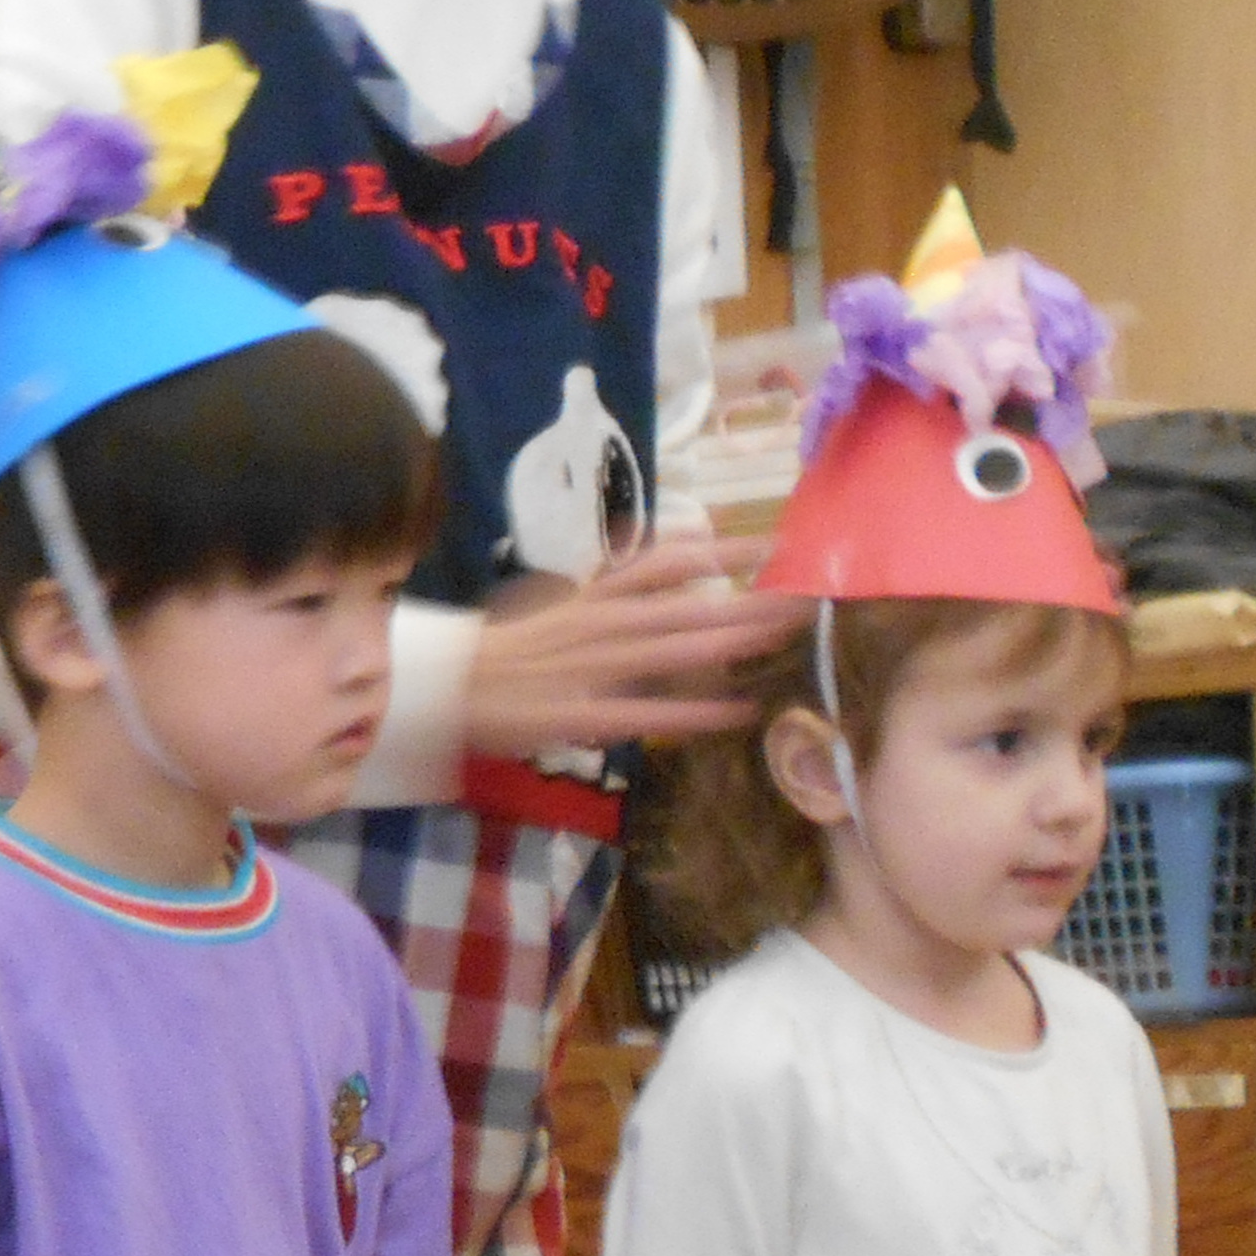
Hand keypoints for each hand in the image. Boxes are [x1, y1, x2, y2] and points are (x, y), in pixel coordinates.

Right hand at [460, 542, 806, 758]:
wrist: (447, 686)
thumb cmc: (507, 650)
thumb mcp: (561, 604)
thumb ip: (616, 585)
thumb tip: (675, 556)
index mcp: (595, 597)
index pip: (666, 562)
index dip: (722, 551)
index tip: (774, 542)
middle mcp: (604, 625)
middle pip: (688, 605)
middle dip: (748, 600)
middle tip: (808, 595)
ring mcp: (597, 669)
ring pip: (676, 649)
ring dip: (734, 642)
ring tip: (785, 637)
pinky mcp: (586, 714)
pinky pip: (649, 713)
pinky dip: (694, 714)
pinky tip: (737, 713)